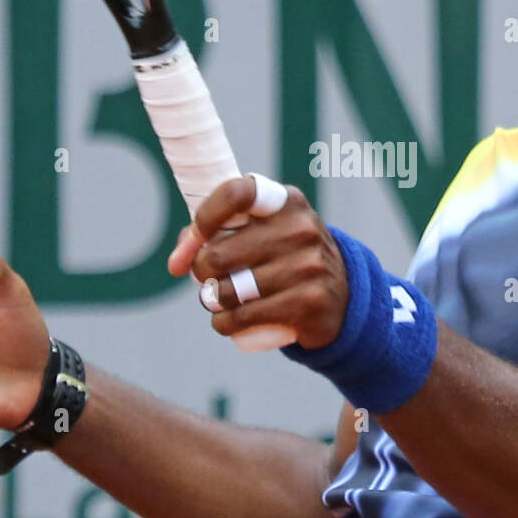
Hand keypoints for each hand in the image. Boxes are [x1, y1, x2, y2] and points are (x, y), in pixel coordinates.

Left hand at [166, 179, 349, 349]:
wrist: (340, 296)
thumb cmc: (284, 259)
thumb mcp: (261, 234)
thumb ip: (214, 235)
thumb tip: (176, 261)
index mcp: (285, 202)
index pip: (237, 193)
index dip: (207, 214)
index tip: (198, 234)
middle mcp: (301, 228)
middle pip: (219, 254)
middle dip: (201, 272)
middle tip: (208, 279)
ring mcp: (309, 265)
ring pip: (230, 291)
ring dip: (213, 302)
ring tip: (218, 301)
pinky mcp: (310, 302)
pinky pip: (246, 317)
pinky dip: (226, 324)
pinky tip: (226, 322)